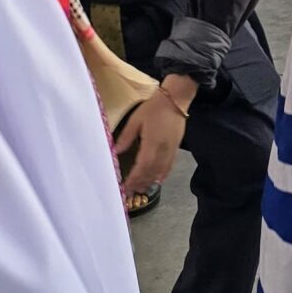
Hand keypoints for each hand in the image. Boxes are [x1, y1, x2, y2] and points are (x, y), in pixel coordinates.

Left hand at [113, 77, 194, 199]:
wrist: (175, 100)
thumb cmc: (153, 108)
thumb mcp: (135, 120)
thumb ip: (126, 137)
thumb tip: (116, 151)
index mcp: (151, 143)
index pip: (141, 166)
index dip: (133, 179)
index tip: (125, 186)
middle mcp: (162, 150)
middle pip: (151, 173)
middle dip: (139, 184)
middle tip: (129, 192)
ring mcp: (171, 151)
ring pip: (160, 172)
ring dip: (149, 182)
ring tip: (140, 189)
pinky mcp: (175, 149)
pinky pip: (169, 167)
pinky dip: (162, 176)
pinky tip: (156, 181)